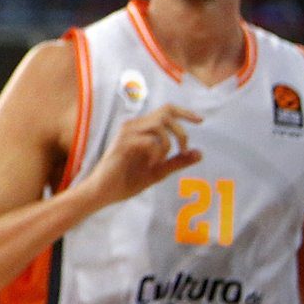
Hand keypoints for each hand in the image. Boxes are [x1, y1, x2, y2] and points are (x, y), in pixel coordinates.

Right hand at [81, 104, 201, 208]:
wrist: (103, 192)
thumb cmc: (126, 180)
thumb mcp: (158, 171)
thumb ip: (177, 162)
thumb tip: (200, 153)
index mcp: (141, 129)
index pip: (166, 110)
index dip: (185, 112)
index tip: (200, 120)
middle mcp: (133, 126)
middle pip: (166, 113)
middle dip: (180, 131)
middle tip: (182, 151)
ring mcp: (126, 133)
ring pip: (158, 125)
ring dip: (167, 143)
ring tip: (162, 161)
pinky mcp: (123, 144)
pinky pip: (149, 141)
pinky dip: (156, 153)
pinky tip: (151, 165)